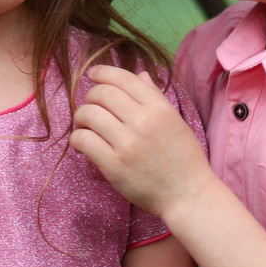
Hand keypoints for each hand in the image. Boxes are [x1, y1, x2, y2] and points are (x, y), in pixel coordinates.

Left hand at [71, 64, 212, 218]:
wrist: (188, 195)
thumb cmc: (184, 159)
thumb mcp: (176, 121)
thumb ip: (156, 97)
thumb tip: (139, 74)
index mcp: (159, 107)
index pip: (123, 78)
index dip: (103, 72)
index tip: (93, 74)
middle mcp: (143, 121)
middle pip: (102, 93)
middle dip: (90, 97)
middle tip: (91, 108)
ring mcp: (127, 143)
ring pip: (88, 114)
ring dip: (80, 118)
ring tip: (85, 127)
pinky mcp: (114, 165)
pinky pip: (83, 140)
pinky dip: (77, 138)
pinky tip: (82, 144)